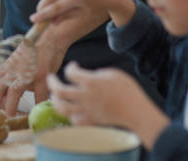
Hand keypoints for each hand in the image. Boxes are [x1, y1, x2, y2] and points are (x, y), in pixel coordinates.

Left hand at [0, 33, 66, 116]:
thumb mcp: (15, 69)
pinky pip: (39, 92)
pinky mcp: (41, 73)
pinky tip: (38, 110)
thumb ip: (8, 84)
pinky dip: (38, 103)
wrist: (48, 38)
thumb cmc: (32, 56)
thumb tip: (4, 104)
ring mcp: (26, 71)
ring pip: (13, 90)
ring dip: (10, 107)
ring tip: (10, 119)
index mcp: (3, 72)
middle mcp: (11, 71)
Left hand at [47, 62, 168, 148]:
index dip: (69, 67)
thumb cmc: (127, 89)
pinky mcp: (91, 121)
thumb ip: (95, 74)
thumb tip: (86, 76)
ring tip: (54, 96)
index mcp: (90, 82)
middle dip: (52, 83)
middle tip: (51, 78)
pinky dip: (70, 115)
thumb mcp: (112, 73)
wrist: (136, 111)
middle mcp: (85, 96)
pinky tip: (71, 111)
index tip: (73, 66)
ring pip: (62, 108)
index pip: (69, 73)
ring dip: (55, 101)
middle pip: (59, 91)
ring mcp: (87, 110)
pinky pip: (74, 121)